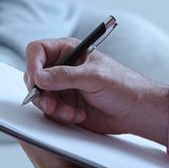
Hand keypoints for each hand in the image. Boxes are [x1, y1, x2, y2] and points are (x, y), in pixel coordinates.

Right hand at [25, 38, 168, 143]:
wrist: (136, 111)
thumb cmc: (122, 85)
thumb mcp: (94, 76)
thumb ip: (65, 76)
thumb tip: (39, 77)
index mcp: (68, 50)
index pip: (37, 51)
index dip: (32, 64)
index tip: (36, 81)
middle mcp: (62, 68)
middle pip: (34, 76)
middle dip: (40, 92)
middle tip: (50, 104)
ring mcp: (62, 88)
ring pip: (40, 97)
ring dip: (52, 107)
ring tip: (70, 113)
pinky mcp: (65, 106)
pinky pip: (50, 112)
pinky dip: (60, 116)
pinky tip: (77, 116)